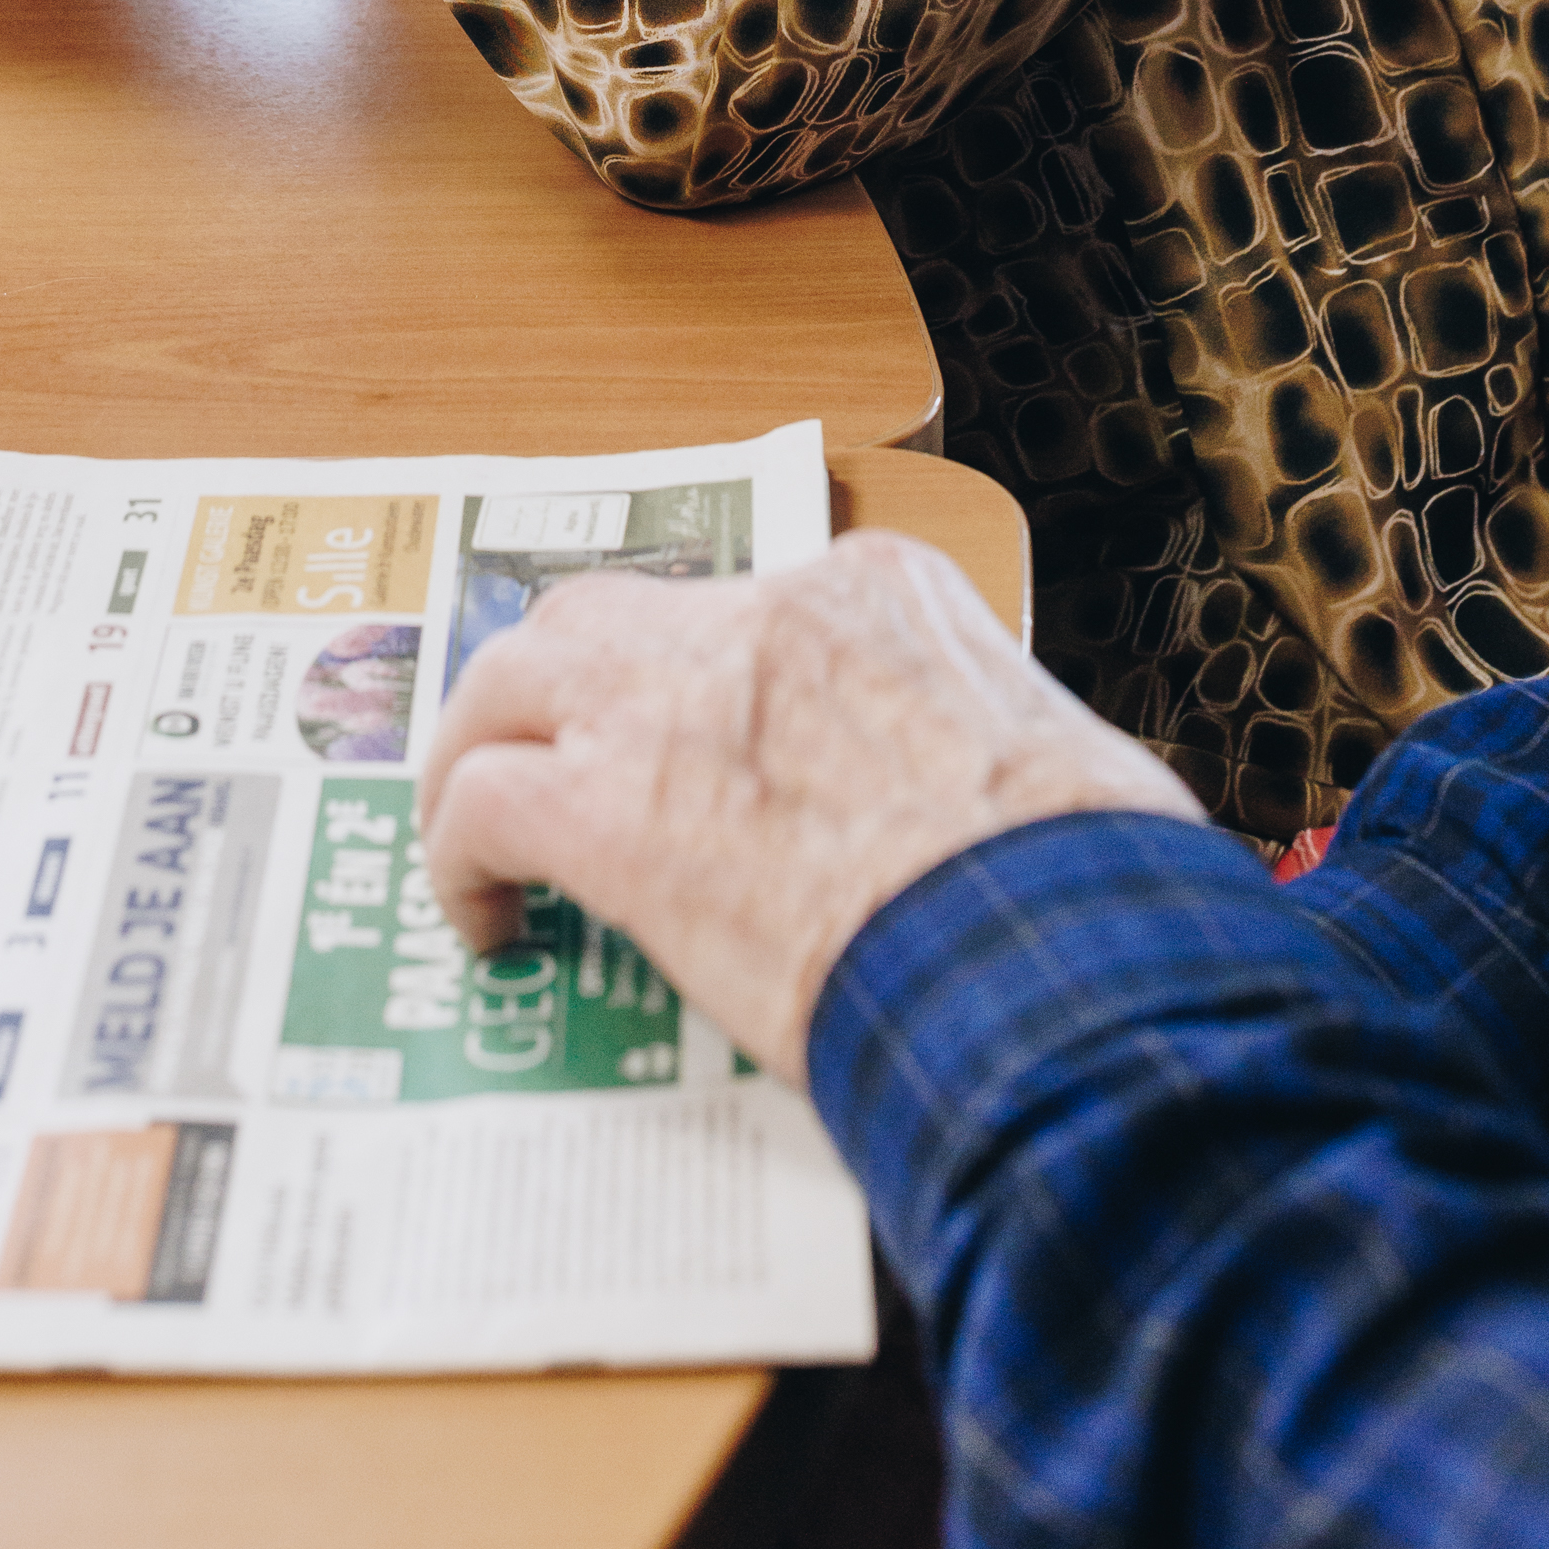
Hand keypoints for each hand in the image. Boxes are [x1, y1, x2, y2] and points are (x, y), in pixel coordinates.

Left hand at [417, 536, 1203, 1087]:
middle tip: (568, 766)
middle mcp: (766, 615)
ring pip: (518, 672)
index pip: (762, 612)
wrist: (1039, 956)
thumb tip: (1001, 826)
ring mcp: (671, 698)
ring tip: (480, 820)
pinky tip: (490, 926)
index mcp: (884, 593)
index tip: (706, 760)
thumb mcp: (1064, 770)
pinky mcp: (605, 809)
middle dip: (578, 687)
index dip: (711, 689)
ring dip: (488, 742)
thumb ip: (990, 761)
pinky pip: (481, 800)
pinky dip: (463, 856)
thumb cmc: (1086, 890)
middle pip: (616, 614)